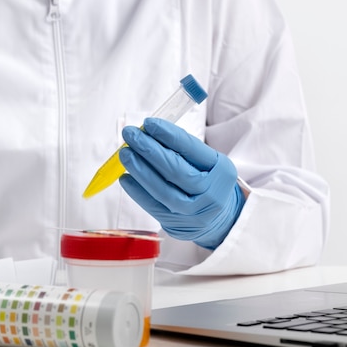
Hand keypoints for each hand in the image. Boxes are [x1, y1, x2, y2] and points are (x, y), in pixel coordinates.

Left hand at [118, 118, 244, 248]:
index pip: (191, 149)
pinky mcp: (175, 223)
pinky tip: (125, 177)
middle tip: (130, 134)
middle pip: (175, 169)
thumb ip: (181, 148)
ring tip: (125, 153)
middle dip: (149, 149)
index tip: (149, 123)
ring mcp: (192, 211)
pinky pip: (152, 206)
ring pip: (162, 189)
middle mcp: (210, 192)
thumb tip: (148, 131)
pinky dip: (136, 190)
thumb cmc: (206, 181)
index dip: (168, 134)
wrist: (217, 219)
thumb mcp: (206, 163)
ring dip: (139, 169)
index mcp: (221, 171)